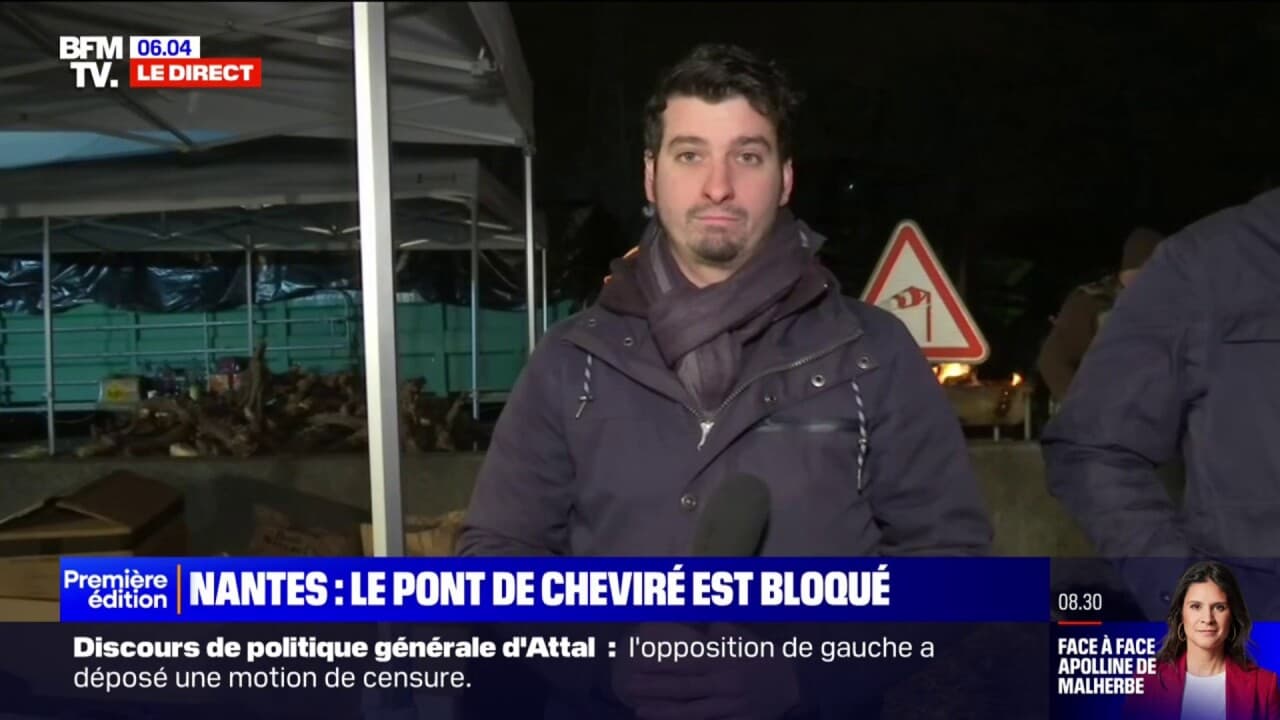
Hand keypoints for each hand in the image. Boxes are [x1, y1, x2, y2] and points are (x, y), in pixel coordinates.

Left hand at [612, 622, 800, 719]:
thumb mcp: (743, 638)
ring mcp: (731, 707)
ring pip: (691, 712)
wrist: (796, 685)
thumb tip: (704, 624)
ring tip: (638, 710)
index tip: (637, 661)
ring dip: (663, 712)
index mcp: (725, 660)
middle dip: (653, 688)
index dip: (661, 662)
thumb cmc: (762, 656)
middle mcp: (725, 685)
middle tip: (629, 686)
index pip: (686, 661)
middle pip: (683, 688)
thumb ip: (720, 632)